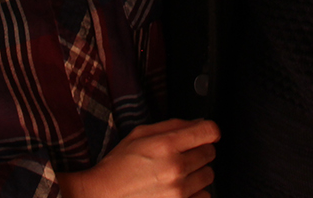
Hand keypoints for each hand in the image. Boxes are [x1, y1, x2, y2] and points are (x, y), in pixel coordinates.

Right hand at [57, 118, 218, 197]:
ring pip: (209, 176)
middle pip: (210, 153)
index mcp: (165, 145)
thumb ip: (171, 126)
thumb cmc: (117, 167)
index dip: (208, 130)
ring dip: (197, 174)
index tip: (206, 134)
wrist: (102, 196)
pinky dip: (195, 194)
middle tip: (181, 155)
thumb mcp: (139, 135)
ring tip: (176, 175)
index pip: (209, 131)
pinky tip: (178, 190)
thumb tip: (197, 123)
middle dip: (199, 151)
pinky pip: (204, 197)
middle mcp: (175, 169)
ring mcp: (179, 192)